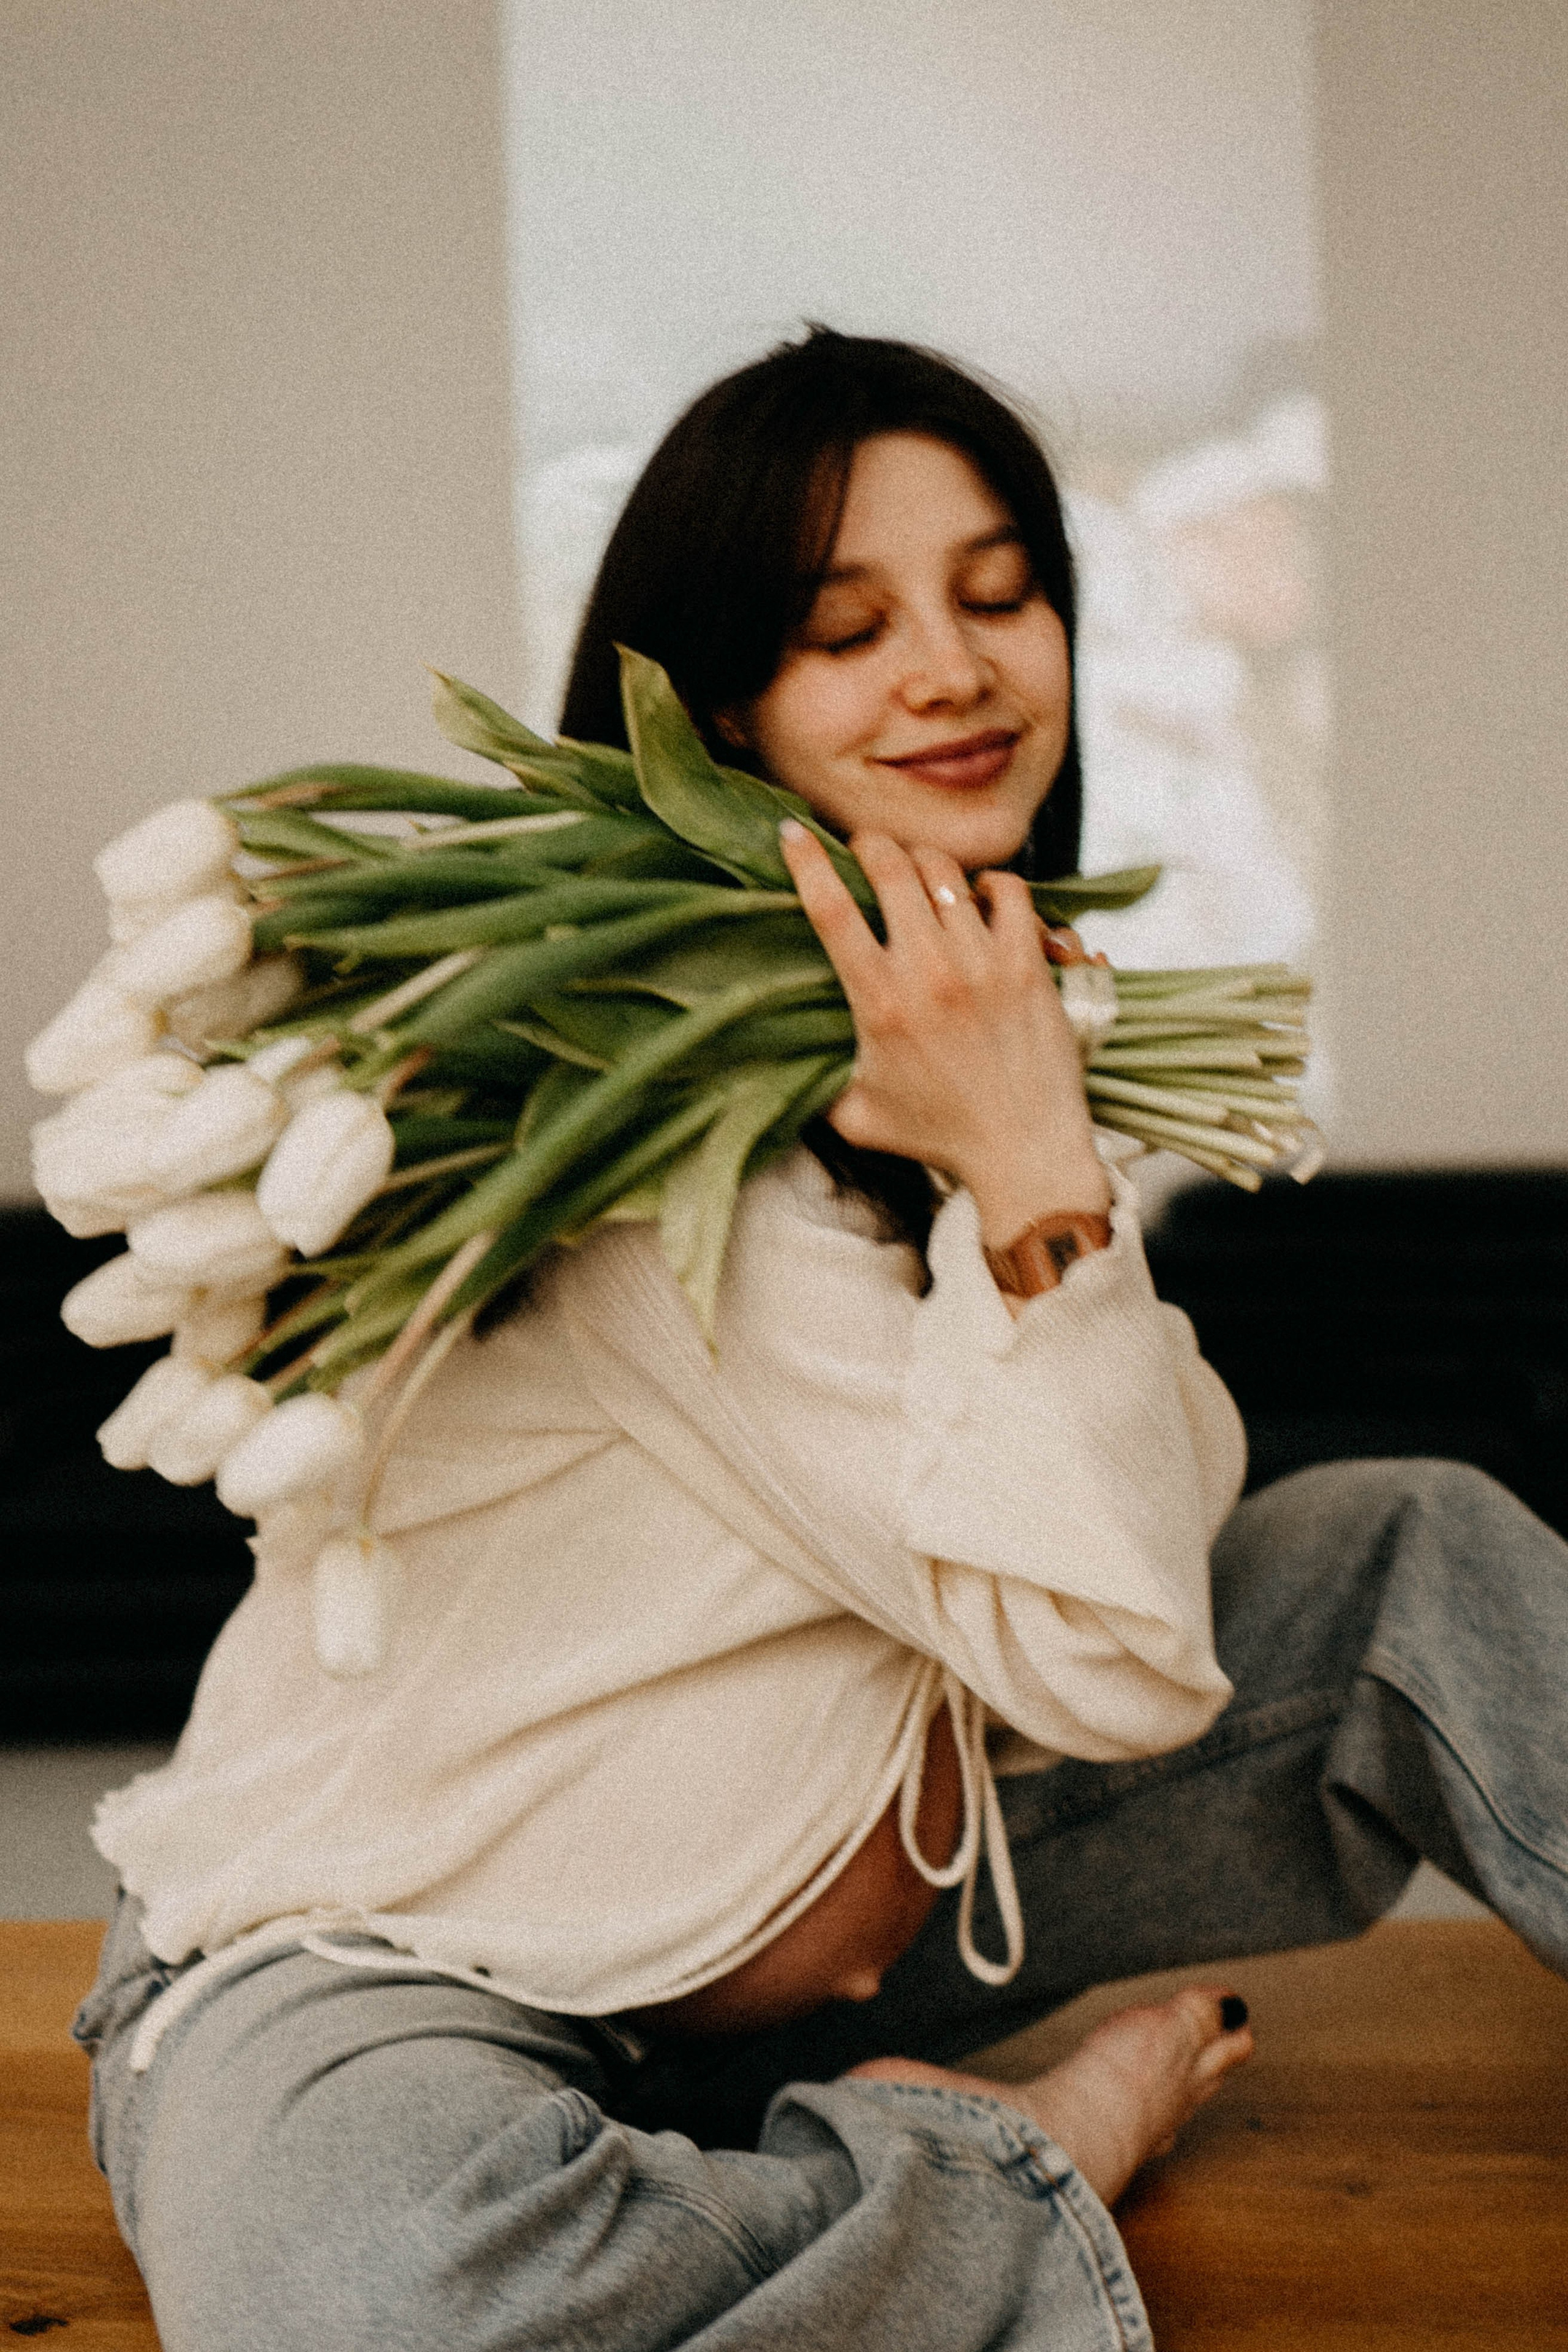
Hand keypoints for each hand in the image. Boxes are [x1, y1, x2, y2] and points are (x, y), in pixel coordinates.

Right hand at [778, 821, 1108, 1241]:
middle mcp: (928, 973)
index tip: (793, 831)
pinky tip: (982, 897)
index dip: (807, 861)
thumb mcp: (856, 1116)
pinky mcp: (1028, 965)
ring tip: (919, 870)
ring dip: (925, 861)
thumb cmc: (938, 1137)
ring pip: (945, 872)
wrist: (1023, 1150)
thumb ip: (816, 1083)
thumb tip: (775, 1061)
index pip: (831, 909)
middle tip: (867, 849)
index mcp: (878, 1002)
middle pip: (889, 869)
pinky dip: (992, 883)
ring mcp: (982, 964)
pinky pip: (1009, 891)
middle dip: (870, 845)